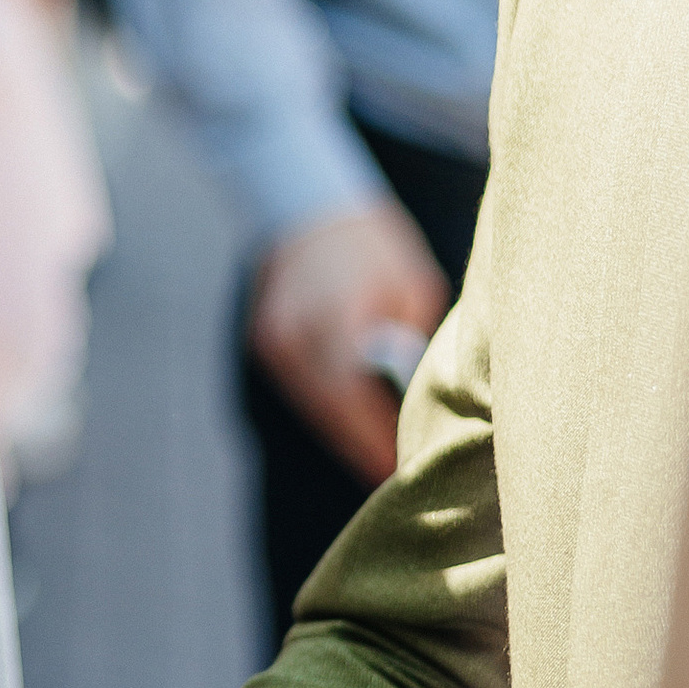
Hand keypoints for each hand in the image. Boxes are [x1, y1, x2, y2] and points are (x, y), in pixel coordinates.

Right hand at [248, 198, 446, 482]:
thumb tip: (422, 403)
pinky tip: (357, 425)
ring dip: (348, 434)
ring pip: (316, 409)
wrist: (312, 207)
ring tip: (383, 459)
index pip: (357, 406)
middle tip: (404, 480)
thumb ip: (409, 347)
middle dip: (367, 449)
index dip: (381, 445)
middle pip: (333, 417)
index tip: (409, 474)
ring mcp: (274, 343)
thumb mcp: (413, 291)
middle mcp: (294, 339)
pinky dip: (330, 409)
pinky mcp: (266, 344)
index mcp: (334, 323)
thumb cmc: (377, 249)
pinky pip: (303, 391)